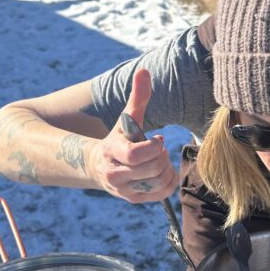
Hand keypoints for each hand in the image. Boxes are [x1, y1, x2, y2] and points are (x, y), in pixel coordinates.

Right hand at [90, 68, 178, 202]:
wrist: (100, 165)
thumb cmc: (120, 137)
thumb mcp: (127, 118)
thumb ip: (138, 96)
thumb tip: (144, 70)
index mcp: (112, 151)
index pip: (136, 155)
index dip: (154, 146)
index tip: (157, 138)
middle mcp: (115, 174)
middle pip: (152, 168)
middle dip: (162, 156)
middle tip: (159, 149)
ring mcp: (123, 190)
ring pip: (158, 183)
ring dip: (167, 169)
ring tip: (160, 159)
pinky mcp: (133, 199)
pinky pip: (161, 195)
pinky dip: (169, 182)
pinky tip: (163, 171)